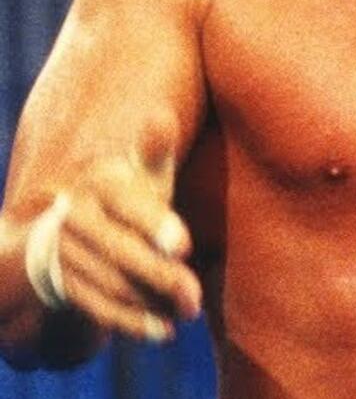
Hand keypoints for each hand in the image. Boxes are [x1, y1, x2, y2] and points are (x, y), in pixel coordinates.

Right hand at [36, 155, 201, 342]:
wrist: (70, 226)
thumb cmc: (128, 196)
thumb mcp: (141, 175)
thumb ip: (154, 153)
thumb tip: (161, 117)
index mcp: (102, 185)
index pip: (129, 206)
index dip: (155, 225)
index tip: (183, 246)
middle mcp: (77, 218)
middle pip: (122, 253)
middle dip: (162, 277)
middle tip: (195, 295)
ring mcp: (66, 253)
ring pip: (111, 284)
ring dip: (150, 304)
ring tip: (187, 312)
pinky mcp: (65, 284)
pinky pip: (97, 308)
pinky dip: (131, 323)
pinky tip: (162, 332)